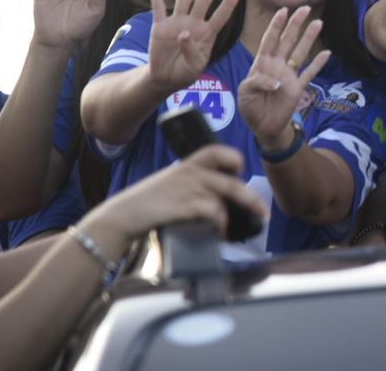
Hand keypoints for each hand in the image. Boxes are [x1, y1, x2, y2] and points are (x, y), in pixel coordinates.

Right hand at [81, 144, 266, 251]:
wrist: (122, 216)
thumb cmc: (145, 203)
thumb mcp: (170, 183)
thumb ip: (191, 184)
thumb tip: (216, 199)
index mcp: (187, 164)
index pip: (217, 151)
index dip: (234, 160)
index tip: (240, 173)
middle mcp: (192, 172)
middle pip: (234, 180)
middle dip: (252, 199)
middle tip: (263, 213)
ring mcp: (191, 188)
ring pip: (229, 196)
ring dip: (240, 214)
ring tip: (244, 228)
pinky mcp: (187, 205)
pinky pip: (216, 212)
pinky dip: (222, 225)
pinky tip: (221, 234)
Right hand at [147, 0, 242, 90]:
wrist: (166, 78)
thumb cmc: (186, 72)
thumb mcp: (195, 67)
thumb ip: (192, 51)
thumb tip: (184, 34)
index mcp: (207, 33)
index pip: (221, 14)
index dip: (229, 2)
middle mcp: (194, 23)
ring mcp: (177, 23)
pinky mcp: (159, 27)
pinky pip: (158, 8)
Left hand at [238, 7, 331, 146]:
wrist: (262, 127)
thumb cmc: (249, 107)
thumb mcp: (245, 92)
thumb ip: (258, 82)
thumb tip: (278, 82)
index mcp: (261, 64)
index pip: (269, 40)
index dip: (276, 26)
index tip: (283, 10)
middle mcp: (277, 66)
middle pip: (287, 41)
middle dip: (295, 24)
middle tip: (304, 9)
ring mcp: (289, 76)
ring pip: (301, 52)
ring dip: (309, 38)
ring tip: (318, 23)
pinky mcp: (298, 88)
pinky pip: (310, 73)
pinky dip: (318, 64)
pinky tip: (327, 53)